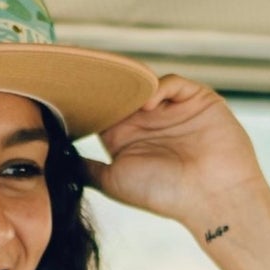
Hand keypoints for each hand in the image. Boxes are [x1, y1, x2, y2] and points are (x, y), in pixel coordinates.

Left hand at [83, 74, 267, 231]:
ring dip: (131, 84)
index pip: (102, 109)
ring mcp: (172, 108)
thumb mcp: (114, 182)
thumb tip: (57, 159)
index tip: (65, 90)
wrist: (212, 198)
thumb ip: (88, 169)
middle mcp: (148, 121)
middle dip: (105, 83)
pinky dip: (159, 88)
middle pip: (121, 91)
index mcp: (126, 138)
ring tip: (116, 88)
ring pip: (145, 83)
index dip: (87, 100)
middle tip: (84, 71)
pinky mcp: (197, 99)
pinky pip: (172, 83)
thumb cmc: (164, 195)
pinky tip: (149, 104)